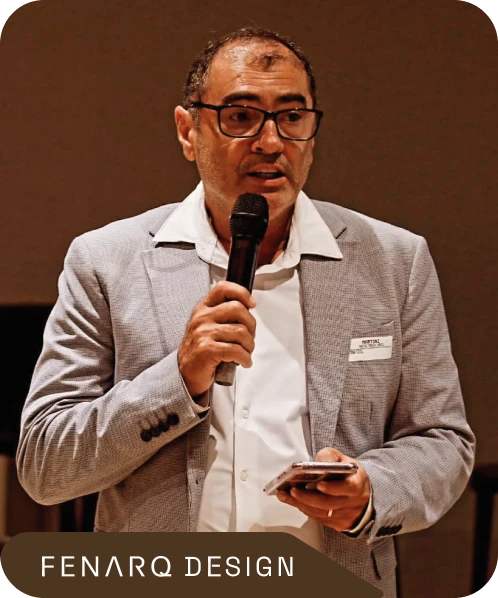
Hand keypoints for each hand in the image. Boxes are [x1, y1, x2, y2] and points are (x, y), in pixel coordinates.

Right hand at [178, 281, 256, 397]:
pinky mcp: (207, 349)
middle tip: (249, 337)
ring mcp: (203, 333)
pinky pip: (236, 350)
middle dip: (251, 325)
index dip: (242, 293)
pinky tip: (243, 362)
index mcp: (203, 308)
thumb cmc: (201, 351)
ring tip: (245, 352)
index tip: (252, 304)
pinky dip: (245, 358)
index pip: (223, 288)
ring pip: (241, 331)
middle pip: (238, 309)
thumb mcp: (208, 327)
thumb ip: (224, 316)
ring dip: (249, 346)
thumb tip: (249, 311)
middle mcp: (202, 318)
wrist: (185, 374)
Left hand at [277, 447, 370, 531]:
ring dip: (301, 504)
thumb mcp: (344, 460)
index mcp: (356, 484)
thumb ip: (330, 457)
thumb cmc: (349, 475)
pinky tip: (293, 501)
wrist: (360, 494)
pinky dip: (305, 510)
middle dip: (308, 497)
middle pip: (328, 503)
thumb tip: (318, 461)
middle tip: (293, 490)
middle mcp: (351, 503)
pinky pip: (319, 519)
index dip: (333, 487)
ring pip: (321, 513)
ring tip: (285, 495)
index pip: (347, 488)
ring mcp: (344, 515)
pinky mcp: (336, 523)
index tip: (319, 484)